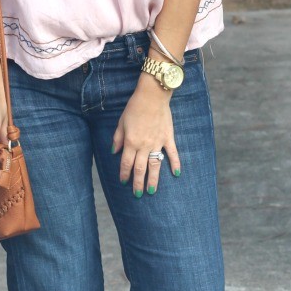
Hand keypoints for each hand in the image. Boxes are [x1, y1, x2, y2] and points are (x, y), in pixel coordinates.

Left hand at [111, 77, 180, 195]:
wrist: (152, 96)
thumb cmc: (134, 107)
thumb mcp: (121, 122)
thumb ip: (117, 138)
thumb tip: (114, 152)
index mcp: (131, 142)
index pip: (126, 163)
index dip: (124, 174)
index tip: (124, 182)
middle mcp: (144, 145)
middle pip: (140, 169)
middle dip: (138, 183)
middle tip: (137, 194)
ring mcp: (157, 143)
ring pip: (155, 165)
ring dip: (153, 179)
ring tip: (152, 191)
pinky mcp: (168, 138)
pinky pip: (172, 154)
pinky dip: (175, 164)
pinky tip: (176, 174)